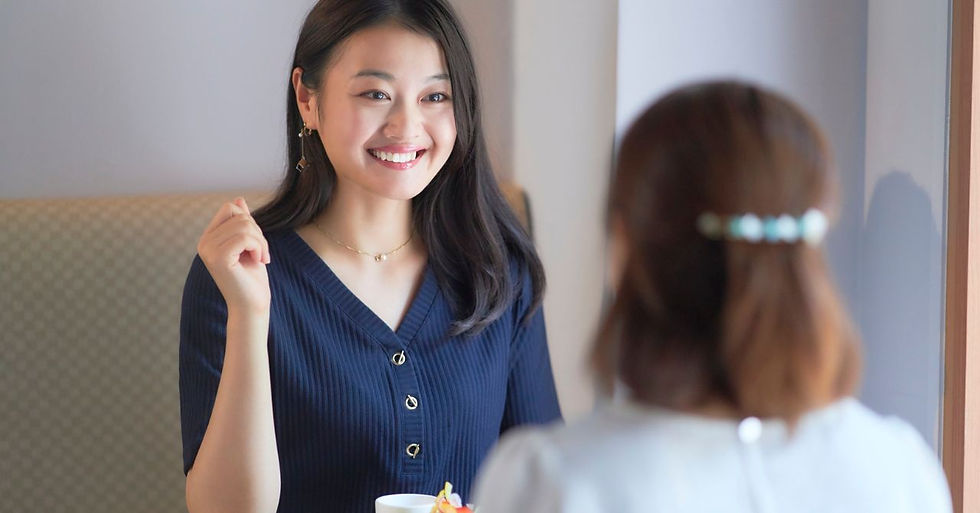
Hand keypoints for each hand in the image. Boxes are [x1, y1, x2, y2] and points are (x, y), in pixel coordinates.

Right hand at [197, 198, 271, 313]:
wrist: (252, 305)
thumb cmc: (252, 277)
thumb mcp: (249, 245)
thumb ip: (241, 224)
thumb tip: (238, 199)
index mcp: (208, 238)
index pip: (230, 208)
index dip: (250, 221)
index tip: (256, 244)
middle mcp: (204, 243)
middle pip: (237, 214)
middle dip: (257, 231)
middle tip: (262, 253)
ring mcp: (208, 250)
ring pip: (243, 225)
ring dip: (261, 241)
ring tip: (262, 258)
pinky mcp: (218, 258)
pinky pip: (244, 237)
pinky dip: (259, 247)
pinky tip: (260, 261)